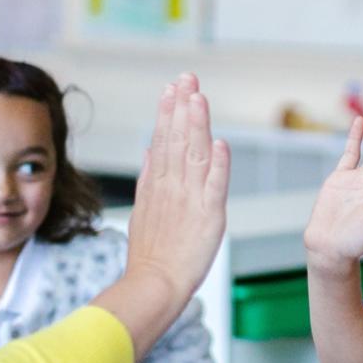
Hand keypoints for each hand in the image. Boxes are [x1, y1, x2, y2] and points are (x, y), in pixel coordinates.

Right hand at [124, 73, 230, 296]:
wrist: (155, 285)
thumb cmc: (150, 256)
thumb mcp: (142, 211)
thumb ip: (148, 180)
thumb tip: (149, 151)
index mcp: (158, 185)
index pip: (164, 141)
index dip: (169, 113)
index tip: (172, 88)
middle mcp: (173, 187)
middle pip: (178, 140)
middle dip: (182, 106)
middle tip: (187, 77)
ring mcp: (190, 200)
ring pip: (194, 155)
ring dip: (197, 125)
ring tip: (198, 97)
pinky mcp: (209, 217)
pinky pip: (214, 186)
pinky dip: (218, 165)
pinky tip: (220, 143)